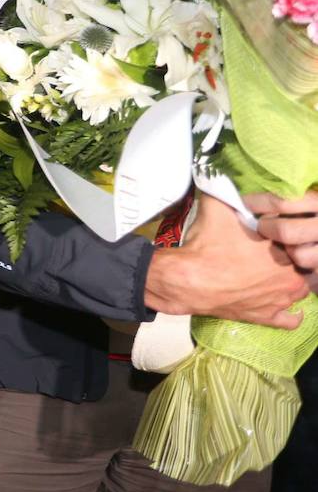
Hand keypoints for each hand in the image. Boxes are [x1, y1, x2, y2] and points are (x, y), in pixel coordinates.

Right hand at [146, 195, 310, 327]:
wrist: (189, 280)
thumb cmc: (207, 243)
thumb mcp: (218, 206)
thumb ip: (228, 190)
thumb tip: (223, 173)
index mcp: (285, 246)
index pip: (297, 237)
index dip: (284, 233)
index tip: (270, 231)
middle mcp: (291, 274)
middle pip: (303, 262)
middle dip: (291, 256)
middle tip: (271, 250)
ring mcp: (282, 299)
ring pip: (302, 289)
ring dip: (293, 280)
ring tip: (274, 272)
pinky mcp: (269, 316)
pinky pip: (291, 319)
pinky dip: (290, 313)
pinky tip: (281, 301)